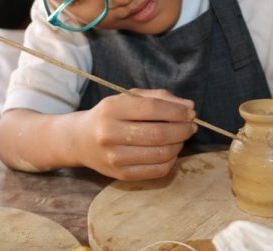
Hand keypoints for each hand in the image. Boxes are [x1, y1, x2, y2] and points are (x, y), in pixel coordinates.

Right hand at [74, 89, 195, 180]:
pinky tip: (171, 150)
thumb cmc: (111, 115)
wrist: (81, 140)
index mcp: (111, 109)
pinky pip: (157, 170)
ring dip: (179, 144)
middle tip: (191, 126)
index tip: (190, 111)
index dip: (176, 110)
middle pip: (158, 134)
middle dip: (182, 129)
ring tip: (181, 136)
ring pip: (161, 154)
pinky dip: (172, 160)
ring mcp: (114, 158)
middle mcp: (109, 134)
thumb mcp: (129, 98)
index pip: (152, 109)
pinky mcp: (120, 175)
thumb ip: (159, 98)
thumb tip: (189, 107)